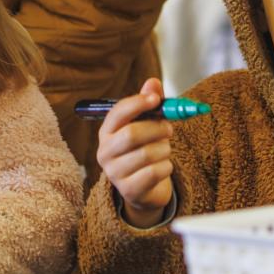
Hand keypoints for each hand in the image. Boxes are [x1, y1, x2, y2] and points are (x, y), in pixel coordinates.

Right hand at [96, 78, 175, 227]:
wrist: (145, 188)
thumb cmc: (145, 149)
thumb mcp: (147, 125)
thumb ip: (150, 104)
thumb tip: (153, 82)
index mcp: (107, 132)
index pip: (117, 114)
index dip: (137, 104)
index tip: (156, 100)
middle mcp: (104, 152)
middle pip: (131, 134)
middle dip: (156, 128)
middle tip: (169, 128)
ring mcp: (114, 173)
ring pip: (146, 154)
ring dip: (164, 149)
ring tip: (165, 150)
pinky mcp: (128, 190)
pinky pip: (154, 173)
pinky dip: (166, 167)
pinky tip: (164, 166)